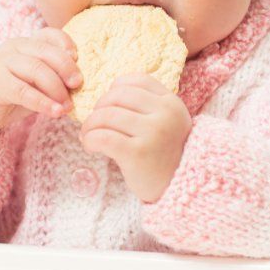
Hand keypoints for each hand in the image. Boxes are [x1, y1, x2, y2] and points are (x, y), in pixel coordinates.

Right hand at [0, 28, 81, 153]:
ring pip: (36, 69)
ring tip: (68, 106)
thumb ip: (52, 78)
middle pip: (46, 51)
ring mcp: (2, 64)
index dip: (66, 44)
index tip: (78, 59)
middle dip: (67, 68)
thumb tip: (80, 84)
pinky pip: (23, 91)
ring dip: (57, 89)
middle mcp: (13, 49)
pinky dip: (43, 102)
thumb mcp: (33, 83)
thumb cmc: (9, 94)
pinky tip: (55, 112)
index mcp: (25, 44)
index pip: (49, 34)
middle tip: (79, 85)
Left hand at [79, 73, 191, 202]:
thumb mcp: (168, 122)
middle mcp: (164, 114)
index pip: (137, 80)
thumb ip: (147, 105)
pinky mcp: (137, 154)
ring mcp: (152, 133)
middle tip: (93, 122)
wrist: (181, 188)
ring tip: (88, 135)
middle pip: (117, 96)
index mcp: (171, 103)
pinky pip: (103, 138)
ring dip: (90, 125)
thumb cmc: (166, 154)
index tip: (108, 104)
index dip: (115, 88)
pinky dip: (90, 139)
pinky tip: (90, 145)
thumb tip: (107, 94)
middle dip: (98, 107)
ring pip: (107, 116)